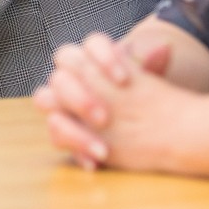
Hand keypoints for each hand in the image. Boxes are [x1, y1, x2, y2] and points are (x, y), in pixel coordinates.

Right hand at [33, 33, 178, 171]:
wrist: (149, 125)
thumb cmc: (146, 98)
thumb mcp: (152, 84)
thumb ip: (154, 67)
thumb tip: (164, 49)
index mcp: (95, 57)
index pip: (91, 45)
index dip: (103, 58)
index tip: (124, 80)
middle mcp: (74, 77)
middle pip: (60, 75)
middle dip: (80, 97)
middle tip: (105, 118)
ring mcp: (64, 103)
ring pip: (45, 101)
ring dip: (70, 127)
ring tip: (102, 149)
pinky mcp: (65, 130)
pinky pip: (57, 136)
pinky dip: (76, 149)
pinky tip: (96, 163)